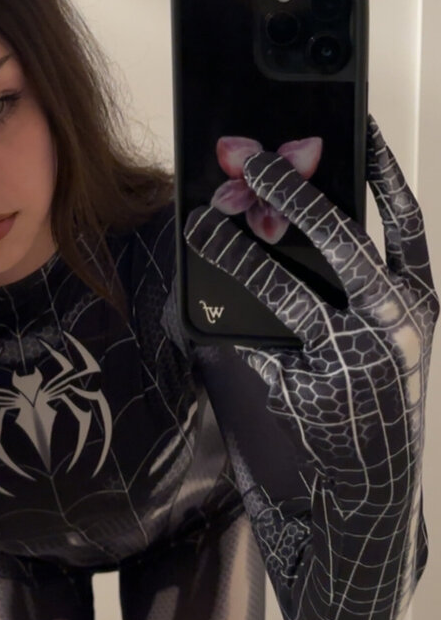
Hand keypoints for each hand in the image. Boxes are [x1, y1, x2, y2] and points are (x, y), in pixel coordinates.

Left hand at [184, 115, 438, 502]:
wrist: (370, 496)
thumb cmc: (371, 403)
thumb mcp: (378, 336)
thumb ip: (343, 282)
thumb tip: (278, 219)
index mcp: (416, 298)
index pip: (405, 218)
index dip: (381, 167)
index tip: (354, 123)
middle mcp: (396, 321)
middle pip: (341, 237)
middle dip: (291, 189)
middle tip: (248, 158)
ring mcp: (356, 355)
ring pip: (292, 282)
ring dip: (241, 243)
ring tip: (202, 218)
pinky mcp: (317, 385)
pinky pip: (263, 332)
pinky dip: (232, 298)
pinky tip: (207, 272)